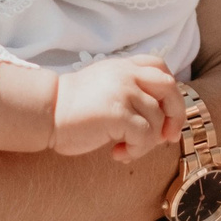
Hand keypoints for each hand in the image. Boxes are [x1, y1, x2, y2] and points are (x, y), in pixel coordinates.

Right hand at [51, 55, 183, 160]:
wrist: (45, 112)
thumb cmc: (71, 109)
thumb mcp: (105, 88)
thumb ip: (130, 92)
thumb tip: (162, 124)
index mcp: (124, 67)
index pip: (161, 69)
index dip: (171, 94)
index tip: (167, 116)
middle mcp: (127, 74)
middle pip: (170, 90)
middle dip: (175, 117)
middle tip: (166, 138)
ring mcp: (124, 91)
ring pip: (157, 120)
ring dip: (145, 143)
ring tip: (122, 149)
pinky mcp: (119, 112)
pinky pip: (145, 136)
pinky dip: (136, 150)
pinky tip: (117, 153)